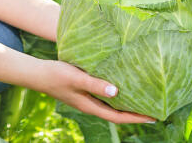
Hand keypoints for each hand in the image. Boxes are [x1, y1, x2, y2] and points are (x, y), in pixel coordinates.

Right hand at [26, 59, 156, 123]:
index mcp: (90, 106)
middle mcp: (91, 104)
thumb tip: (117, 92)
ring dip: (127, 103)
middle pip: (118, 113)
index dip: (137, 118)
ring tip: (143, 98)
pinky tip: (122, 85)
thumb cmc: (56, 75)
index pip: (119, 117)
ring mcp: (87, 98)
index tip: (154, 117)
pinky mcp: (84, 90)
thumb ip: (95, 84)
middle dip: (135, 112)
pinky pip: (105, 94)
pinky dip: (116, 93)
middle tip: (154, 108)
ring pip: (112, 104)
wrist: (37, 73)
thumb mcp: (77, 78)